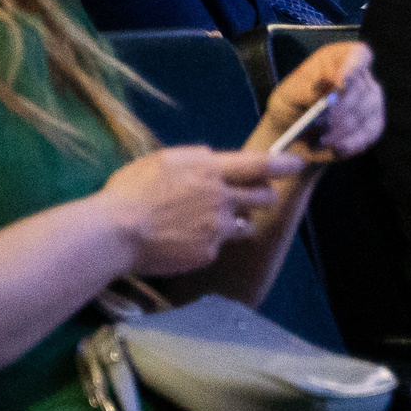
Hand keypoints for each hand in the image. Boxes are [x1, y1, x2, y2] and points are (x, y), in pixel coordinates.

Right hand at [98, 146, 301, 275]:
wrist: (114, 232)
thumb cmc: (131, 191)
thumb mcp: (163, 161)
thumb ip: (195, 158)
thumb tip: (214, 158)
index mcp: (211, 170)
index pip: (260, 164)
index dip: (283, 164)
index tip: (296, 163)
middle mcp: (222, 198)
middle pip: (264, 197)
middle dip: (264, 195)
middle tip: (253, 196)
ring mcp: (218, 228)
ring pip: (244, 224)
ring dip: (234, 222)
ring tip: (205, 222)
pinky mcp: (210, 252)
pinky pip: (219, 245)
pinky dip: (207, 242)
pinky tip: (183, 240)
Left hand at [252, 41, 381, 162]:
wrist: (293, 132)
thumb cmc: (290, 107)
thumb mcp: (287, 95)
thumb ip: (305, 89)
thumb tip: (324, 87)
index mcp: (338, 58)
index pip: (358, 55)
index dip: (354, 67)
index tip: (341, 84)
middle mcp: (360, 76)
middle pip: (360, 89)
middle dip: (338, 109)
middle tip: (317, 123)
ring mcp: (372, 99)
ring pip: (365, 113)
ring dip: (340, 129)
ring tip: (317, 140)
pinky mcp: (374, 123)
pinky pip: (370, 133)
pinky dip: (352, 143)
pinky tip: (336, 148)